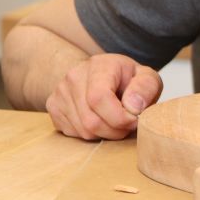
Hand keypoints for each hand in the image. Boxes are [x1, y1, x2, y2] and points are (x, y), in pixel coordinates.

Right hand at [46, 54, 162, 139]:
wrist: (100, 73)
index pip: (99, 98)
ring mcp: (60, 92)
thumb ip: (146, 88)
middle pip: (91, 121)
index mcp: (99, 65)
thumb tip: (134, 107)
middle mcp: (74, 77)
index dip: (119, 117)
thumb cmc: (127, 78)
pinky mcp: (53, 107)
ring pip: (83, 131)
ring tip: (116, 121)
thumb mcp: (146, 77)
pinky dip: (91, 135)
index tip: (134, 119)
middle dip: (115, 130)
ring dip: (105, 134)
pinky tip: (100, 120)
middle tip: (128, 124)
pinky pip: (73, 134)